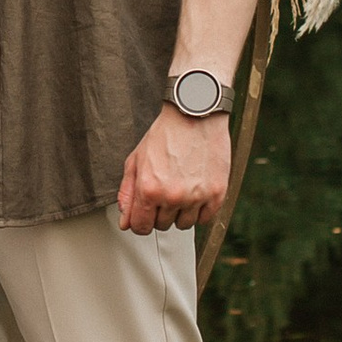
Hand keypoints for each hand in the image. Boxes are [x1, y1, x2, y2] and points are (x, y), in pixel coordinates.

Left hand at [117, 108, 230, 235]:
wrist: (195, 114)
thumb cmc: (165, 134)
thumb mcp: (136, 160)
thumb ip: (127, 193)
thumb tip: (125, 221)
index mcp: (149, 189)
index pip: (141, 227)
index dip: (140, 222)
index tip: (145, 215)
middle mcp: (172, 196)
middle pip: (162, 226)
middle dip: (160, 213)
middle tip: (164, 191)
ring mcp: (196, 197)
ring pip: (184, 225)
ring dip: (180, 213)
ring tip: (181, 189)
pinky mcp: (217, 194)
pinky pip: (205, 219)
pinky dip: (199, 211)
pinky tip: (195, 192)